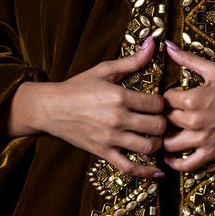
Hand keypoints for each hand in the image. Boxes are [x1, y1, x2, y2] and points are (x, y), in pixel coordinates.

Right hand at [10, 36, 166, 178]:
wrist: (50, 108)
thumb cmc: (78, 86)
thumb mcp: (104, 70)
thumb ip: (132, 61)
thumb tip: (153, 43)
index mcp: (120, 96)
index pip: (156, 104)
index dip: (163, 104)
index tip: (159, 103)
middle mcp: (117, 118)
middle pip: (157, 126)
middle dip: (163, 123)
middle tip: (161, 120)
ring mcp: (110, 138)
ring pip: (148, 147)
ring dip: (158, 144)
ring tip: (156, 137)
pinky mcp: (103, 152)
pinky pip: (129, 167)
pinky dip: (145, 172)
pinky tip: (157, 172)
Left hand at [160, 39, 214, 172]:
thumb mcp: (213, 70)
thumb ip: (188, 59)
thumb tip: (169, 47)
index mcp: (192, 99)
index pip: (164, 100)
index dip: (165, 98)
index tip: (170, 97)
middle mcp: (194, 121)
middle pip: (164, 121)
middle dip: (163, 117)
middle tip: (166, 114)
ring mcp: (202, 139)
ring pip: (169, 143)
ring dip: (164, 138)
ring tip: (165, 133)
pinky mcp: (212, 152)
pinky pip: (187, 164)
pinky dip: (174, 163)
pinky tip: (169, 157)